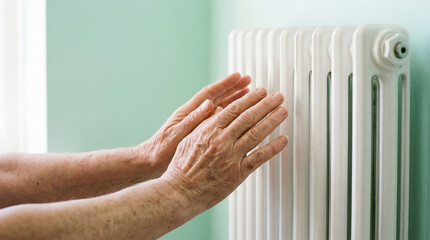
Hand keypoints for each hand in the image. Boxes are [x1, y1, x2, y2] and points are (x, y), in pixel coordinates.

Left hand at [133, 73, 250, 176]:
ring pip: (218, 107)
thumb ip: (194, 119)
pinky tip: (238, 115)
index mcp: (188, 112)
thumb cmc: (163, 149)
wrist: (152, 161)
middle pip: (216, 97)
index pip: (209, 93)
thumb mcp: (179, 134)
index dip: (225, 84)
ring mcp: (197, 122)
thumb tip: (209, 103)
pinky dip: (228, 114)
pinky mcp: (199, 132)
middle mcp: (194, 114)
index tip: (239, 76)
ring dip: (232, 99)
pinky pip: (217, 119)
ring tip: (247, 94)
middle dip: (232, 88)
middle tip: (248, 81)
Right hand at [161, 88, 287, 210]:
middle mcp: (221, 140)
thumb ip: (204, 123)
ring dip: (272, 120)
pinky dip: (273, 147)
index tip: (261, 92)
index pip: (234, 109)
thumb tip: (216, 108)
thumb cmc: (181, 167)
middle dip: (266, 105)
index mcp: (209, 130)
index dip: (251, 99)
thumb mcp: (188, 139)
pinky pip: (259, 157)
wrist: (180, 192)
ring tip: (283, 111)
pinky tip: (283, 140)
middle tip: (278, 97)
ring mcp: (230, 156)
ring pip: (256, 133)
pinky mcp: (237, 173)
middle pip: (248, 117)